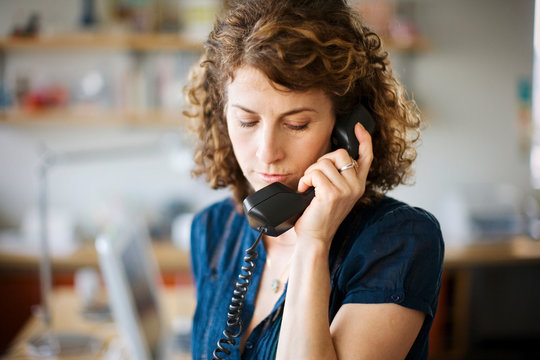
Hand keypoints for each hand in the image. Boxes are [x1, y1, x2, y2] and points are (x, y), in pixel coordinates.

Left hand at [295, 122, 372, 249]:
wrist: (315, 238)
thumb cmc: (319, 217)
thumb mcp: (334, 194)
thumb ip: (337, 177)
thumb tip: (328, 159)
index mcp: (358, 185)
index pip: (367, 157)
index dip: (364, 139)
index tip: (358, 127)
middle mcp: (356, 186)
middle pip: (340, 153)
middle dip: (322, 161)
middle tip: (314, 178)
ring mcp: (346, 190)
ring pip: (324, 163)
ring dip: (310, 173)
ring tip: (308, 187)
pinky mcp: (332, 194)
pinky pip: (315, 173)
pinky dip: (304, 180)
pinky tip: (304, 190)